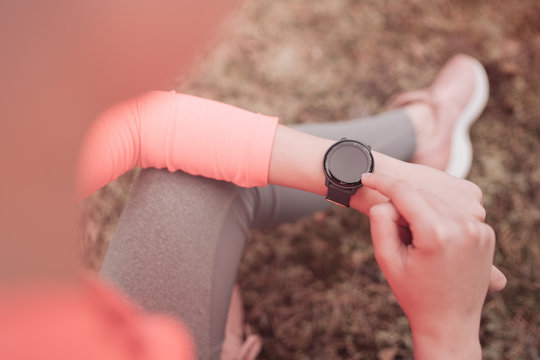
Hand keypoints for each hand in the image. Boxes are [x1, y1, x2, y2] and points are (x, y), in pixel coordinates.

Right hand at [351, 156, 506, 291]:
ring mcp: (480, 229)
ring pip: (438, 202)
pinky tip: (430, 239)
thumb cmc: (413, 293)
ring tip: (411, 236)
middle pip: (422, 196)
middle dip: (401, 202)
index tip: (366, 176)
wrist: (449, 323)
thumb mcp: (387, 259)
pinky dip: (438, 217)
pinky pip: (454, 213)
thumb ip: (380, 223)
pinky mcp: (487, 233)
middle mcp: (464, 226)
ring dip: (420, 209)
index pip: (405, 192)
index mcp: (437, 233)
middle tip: (388, 221)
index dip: (382, 181)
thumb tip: (386, 200)